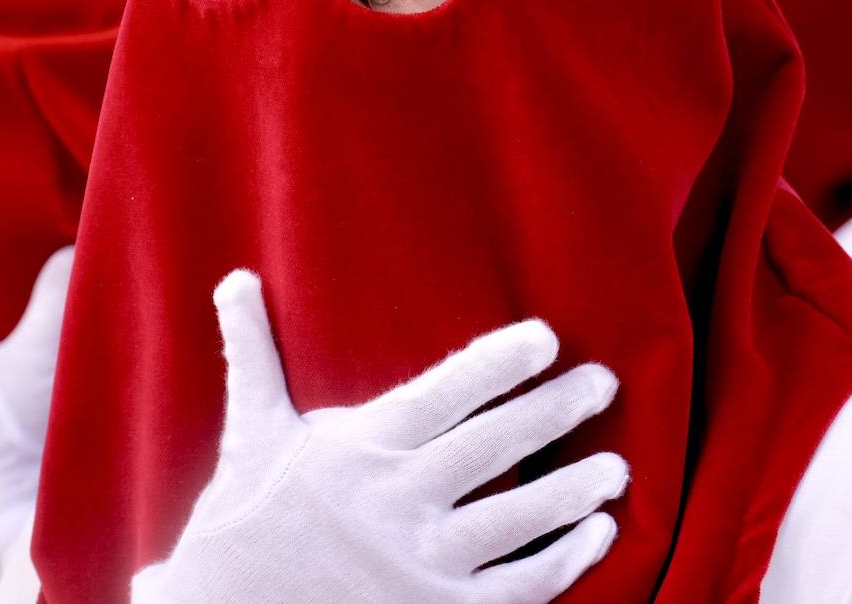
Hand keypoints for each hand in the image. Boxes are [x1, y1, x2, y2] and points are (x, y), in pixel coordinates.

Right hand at [132, 270, 626, 602]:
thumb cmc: (246, 514)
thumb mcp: (251, 429)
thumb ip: (253, 351)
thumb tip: (235, 279)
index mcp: (360, 448)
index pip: (443, 395)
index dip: (498, 364)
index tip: (545, 337)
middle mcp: (397, 503)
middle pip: (495, 447)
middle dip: (556, 410)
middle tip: (604, 381)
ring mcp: (422, 563)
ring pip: (519, 519)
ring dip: (575, 491)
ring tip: (616, 467)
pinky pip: (520, 588)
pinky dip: (566, 561)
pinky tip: (598, 534)